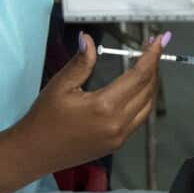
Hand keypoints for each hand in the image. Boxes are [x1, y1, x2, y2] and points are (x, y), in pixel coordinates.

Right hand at [0, 33, 161, 192]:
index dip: (152, 56)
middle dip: (154, 66)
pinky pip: (139, 119)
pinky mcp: (116, 144)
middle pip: (147, 90)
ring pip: (147, 106)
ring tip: (147, 65)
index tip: (159, 39)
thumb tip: (88, 39)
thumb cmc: (44, 117)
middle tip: (152, 48)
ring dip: (151, 84)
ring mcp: (119, 137)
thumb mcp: (60, 86)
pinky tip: (138, 89)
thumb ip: (81, 63)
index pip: (139, 76)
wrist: (34, 153)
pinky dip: (143, 101)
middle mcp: (118, 123)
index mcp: (105, 106)